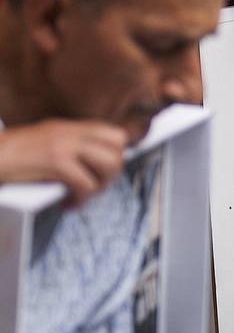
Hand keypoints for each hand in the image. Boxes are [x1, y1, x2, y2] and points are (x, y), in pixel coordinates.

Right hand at [0, 120, 127, 205]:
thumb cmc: (16, 154)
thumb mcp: (49, 139)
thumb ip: (74, 144)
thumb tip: (99, 159)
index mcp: (73, 128)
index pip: (117, 135)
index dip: (118, 156)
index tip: (106, 172)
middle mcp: (73, 133)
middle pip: (118, 152)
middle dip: (110, 175)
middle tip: (94, 186)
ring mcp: (66, 146)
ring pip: (110, 165)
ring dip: (100, 186)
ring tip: (82, 195)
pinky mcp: (57, 162)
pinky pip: (87, 184)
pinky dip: (80, 200)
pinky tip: (67, 204)